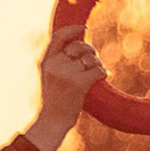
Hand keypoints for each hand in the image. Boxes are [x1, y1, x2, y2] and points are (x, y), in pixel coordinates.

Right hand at [22, 22, 105, 150]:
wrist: (52, 122)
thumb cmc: (55, 101)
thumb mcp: (50, 77)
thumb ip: (59, 61)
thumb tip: (79, 44)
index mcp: (46, 62)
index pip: (59, 37)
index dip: (73, 29)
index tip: (84, 28)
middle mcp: (55, 65)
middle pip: (79, 46)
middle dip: (90, 51)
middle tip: (93, 60)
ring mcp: (66, 74)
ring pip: (91, 59)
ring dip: (97, 64)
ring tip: (95, 73)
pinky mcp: (78, 84)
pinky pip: (98, 70)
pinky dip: (103, 73)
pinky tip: (103, 77)